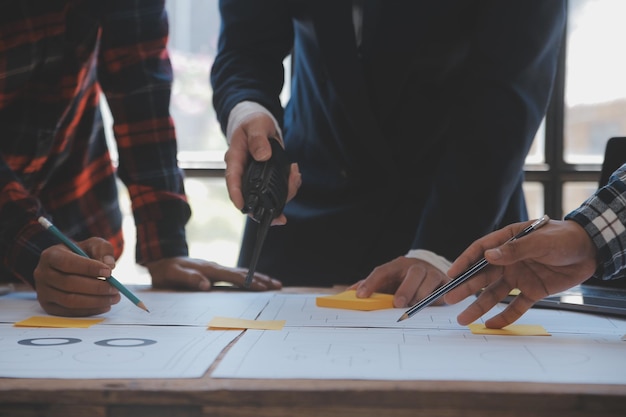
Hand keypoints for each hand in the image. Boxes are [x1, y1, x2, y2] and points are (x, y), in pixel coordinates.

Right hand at [33, 238, 119, 316]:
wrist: (70, 266)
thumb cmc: (83, 254)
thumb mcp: (93, 245)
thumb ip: (103, 250)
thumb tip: (110, 265)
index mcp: (50, 255)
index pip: (67, 262)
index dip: (89, 268)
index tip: (109, 271)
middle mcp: (42, 274)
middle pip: (69, 283)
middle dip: (96, 287)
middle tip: (116, 288)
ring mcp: (43, 292)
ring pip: (70, 300)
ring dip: (95, 301)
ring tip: (114, 298)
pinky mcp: (49, 307)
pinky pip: (70, 312)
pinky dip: (89, 310)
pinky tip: (105, 305)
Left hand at [147, 256, 282, 290]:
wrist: (161, 258)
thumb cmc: (166, 270)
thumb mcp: (173, 275)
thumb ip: (189, 278)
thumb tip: (206, 285)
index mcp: (209, 269)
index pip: (234, 277)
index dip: (250, 282)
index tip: (264, 286)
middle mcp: (216, 267)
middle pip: (243, 273)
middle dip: (261, 279)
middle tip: (278, 285)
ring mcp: (216, 269)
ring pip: (242, 273)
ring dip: (258, 278)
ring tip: (273, 283)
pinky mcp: (214, 272)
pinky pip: (235, 275)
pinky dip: (248, 278)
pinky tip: (254, 282)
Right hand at [225, 113, 300, 224]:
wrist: (259, 125)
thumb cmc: (253, 123)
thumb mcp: (256, 125)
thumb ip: (258, 139)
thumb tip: (262, 155)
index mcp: (235, 159)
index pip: (232, 179)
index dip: (235, 194)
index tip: (242, 207)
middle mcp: (243, 173)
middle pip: (250, 196)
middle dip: (267, 206)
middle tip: (282, 213)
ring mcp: (255, 178)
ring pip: (267, 196)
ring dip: (285, 192)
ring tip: (295, 175)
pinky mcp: (266, 179)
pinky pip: (277, 189)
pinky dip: (290, 186)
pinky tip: (295, 175)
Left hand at [349, 256, 450, 307]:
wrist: (428, 272)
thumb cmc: (403, 280)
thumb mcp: (387, 281)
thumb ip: (369, 285)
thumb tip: (349, 293)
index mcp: (397, 265)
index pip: (382, 271)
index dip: (370, 282)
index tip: (360, 296)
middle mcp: (416, 267)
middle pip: (413, 273)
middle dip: (406, 289)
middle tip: (397, 303)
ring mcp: (432, 273)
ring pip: (430, 280)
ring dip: (422, 295)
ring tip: (415, 306)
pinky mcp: (445, 283)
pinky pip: (444, 290)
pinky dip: (438, 298)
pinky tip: (432, 305)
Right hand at [444, 219, 597, 327]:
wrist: (591, 250)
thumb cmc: (564, 238)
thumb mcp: (540, 240)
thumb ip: (515, 249)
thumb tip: (488, 256)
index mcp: (507, 241)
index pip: (480, 251)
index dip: (464, 262)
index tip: (451, 274)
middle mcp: (509, 260)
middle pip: (483, 275)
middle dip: (466, 287)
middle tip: (450, 298)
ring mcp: (520, 276)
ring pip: (495, 294)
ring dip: (479, 306)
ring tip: (464, 319)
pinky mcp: (532, 291)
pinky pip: (515, 306)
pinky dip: (504, 316)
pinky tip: (491, 325)